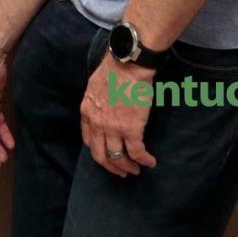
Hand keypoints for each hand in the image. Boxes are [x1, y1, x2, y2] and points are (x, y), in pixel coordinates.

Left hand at [80, 53, 157, 177]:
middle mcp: (97, 124)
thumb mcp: (95, 86)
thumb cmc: (114, 69)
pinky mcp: (131, 129)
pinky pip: (136, 152)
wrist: (128, 64)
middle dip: (111, 167)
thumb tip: (102, 106)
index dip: (98, 151)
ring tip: (136, 170)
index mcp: (87, 112)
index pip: (89, 140)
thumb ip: (96, 101)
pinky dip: (144, 160)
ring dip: (127, 167)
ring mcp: (113, 128)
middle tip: (121, 172)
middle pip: (101, 155)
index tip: (107, 156)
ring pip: (118, 158)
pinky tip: (150, 162)